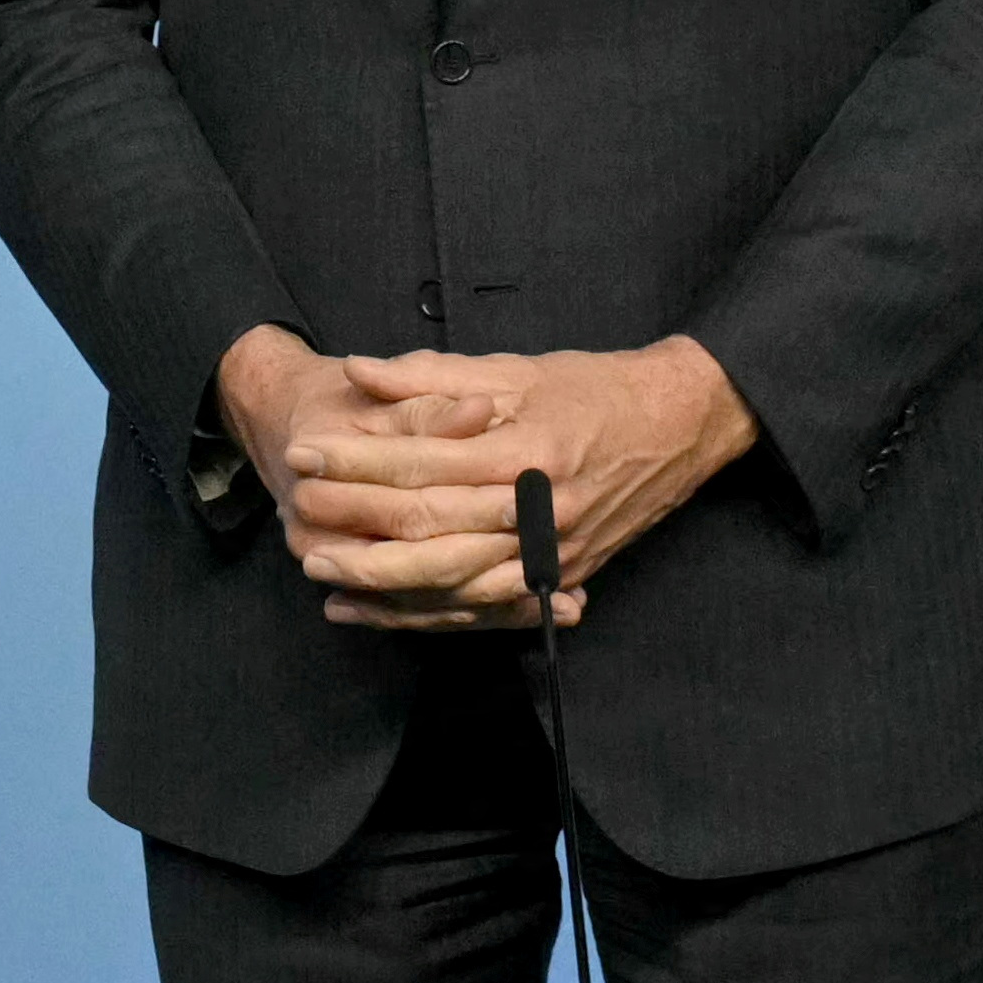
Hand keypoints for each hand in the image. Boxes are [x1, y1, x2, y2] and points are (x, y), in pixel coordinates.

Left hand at [271, 337, 757, 630]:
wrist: (682, 425)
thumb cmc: (595, 388)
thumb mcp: (516, 368)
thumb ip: (434, 376)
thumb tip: (361, 371)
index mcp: (524, 449)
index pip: (421, 463)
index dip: (355, 460)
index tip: (305, 452)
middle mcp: (539, 509)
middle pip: (429, 528)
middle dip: (355, 520)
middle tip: (300, 511)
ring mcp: (552, 553)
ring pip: (452, 581)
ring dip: (380, 581)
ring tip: (321, 569)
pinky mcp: (559, 580)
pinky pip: (481, 608)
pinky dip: (425, 614)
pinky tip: (375, 611)